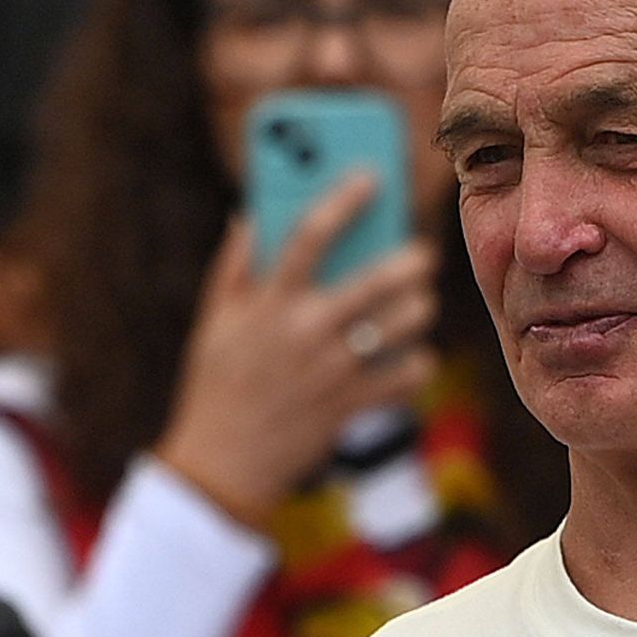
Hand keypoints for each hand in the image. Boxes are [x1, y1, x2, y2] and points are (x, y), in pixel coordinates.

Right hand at [152, 178, 435, 526]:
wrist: (223, 461)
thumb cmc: (218, 383)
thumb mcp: (214, 320)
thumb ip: (234, 265)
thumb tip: (250, 214)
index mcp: (268, 302)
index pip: (309, 236)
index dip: (343, 200)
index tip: (371, 176)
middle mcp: (303, 332)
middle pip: (374, 282)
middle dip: (409, 261)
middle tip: (422, 255)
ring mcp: (331, 371)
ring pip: (400, 327)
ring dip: (418, 311)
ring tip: (418, 305)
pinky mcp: (350, 406)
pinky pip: (405, 377)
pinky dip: (416, 365)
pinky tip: (411, 358)